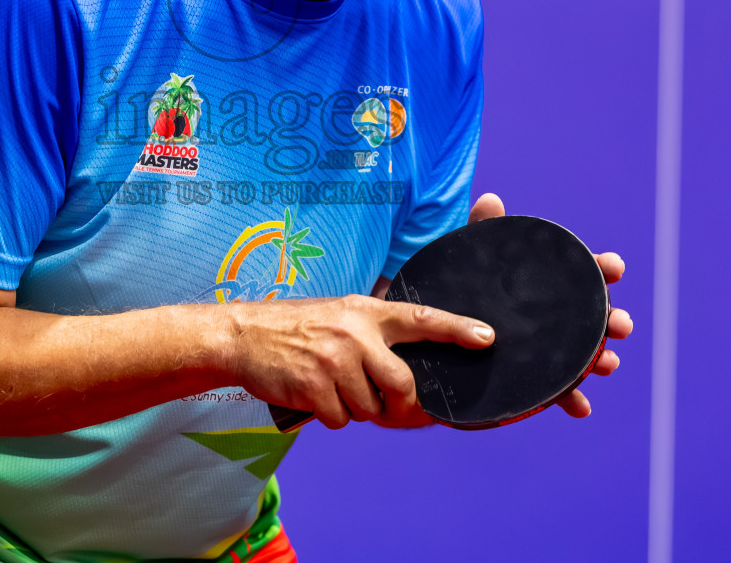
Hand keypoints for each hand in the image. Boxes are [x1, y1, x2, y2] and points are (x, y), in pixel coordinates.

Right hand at [224, 293, 493, 429]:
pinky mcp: (314, 385)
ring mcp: (334, 359)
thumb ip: (375, 334)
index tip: (487, 337)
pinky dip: (332, 417)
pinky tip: (315, 396)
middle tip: (390, 409)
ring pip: (370, 408)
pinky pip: (341, 420)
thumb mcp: (340, 315)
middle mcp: (355, 333)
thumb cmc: (298, 328)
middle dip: (402, 407)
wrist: (243, 336)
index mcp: (366, 311)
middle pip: (403, 384)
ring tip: (334, 388)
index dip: (457, 328)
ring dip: (357, 409)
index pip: (422, 318)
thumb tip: (409, 375)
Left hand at [467, 192, 633, 417]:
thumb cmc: (467, 286)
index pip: (582, 272)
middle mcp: (556, 316)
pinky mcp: (535, 377)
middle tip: (621, 324)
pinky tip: (581, 408)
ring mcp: (548, 347)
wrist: (445, 326)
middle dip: (614, 320)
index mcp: (548, 283)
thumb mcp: (471, 258)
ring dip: (602, 360)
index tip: (615, 266)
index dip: (602, 267)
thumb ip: (482, 230)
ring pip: (584, 356)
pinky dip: (573, 400)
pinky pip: (559, 391)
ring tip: (607, 364)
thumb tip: (490, 199)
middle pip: (594, 317)